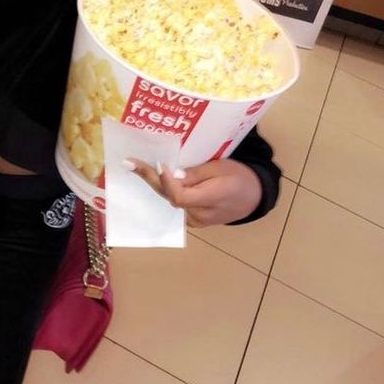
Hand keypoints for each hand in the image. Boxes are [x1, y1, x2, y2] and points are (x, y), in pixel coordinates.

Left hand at [126, 158, 261, 227]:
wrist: (254, 197)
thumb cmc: (240, 177)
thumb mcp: (221, 168)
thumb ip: (196, 173)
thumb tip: (172, 174)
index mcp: (213, 199)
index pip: (180, 195)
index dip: (166, 181)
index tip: (157, 163)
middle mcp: (201, 215)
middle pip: (170, 198)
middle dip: (149, 179)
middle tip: (129, 163)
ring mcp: (196, 220)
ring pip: (170, 201)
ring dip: (154, 184)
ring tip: (135, 166)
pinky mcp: (194, 219)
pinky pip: (175, 204)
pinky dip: (164, 190)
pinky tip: (150, 178)